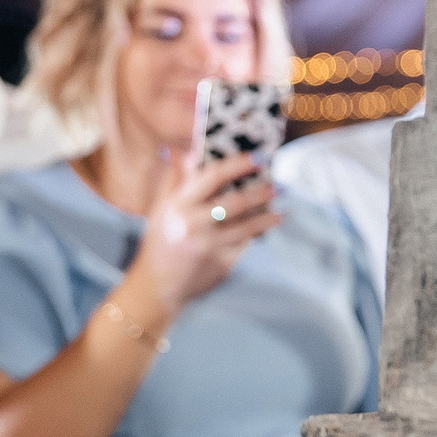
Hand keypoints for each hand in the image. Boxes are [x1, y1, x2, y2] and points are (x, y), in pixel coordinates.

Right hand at [128, 153, 281, 317]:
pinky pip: (246, 243)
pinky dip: (258, 233)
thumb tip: (186, 150)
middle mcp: (192, 224)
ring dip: (267, 215)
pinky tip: (268, 225)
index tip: (257, 157)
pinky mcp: (221, 264)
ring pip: (247, 225)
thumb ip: (175, 179)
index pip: (210, 177)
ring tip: (279, 208)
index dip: (236, 165)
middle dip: (260, 192)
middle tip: (277, 184)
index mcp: (177, 205)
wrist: (157, 286)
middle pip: (234, 202)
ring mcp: (208, 246)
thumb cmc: (160, 241)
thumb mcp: (161, 208)